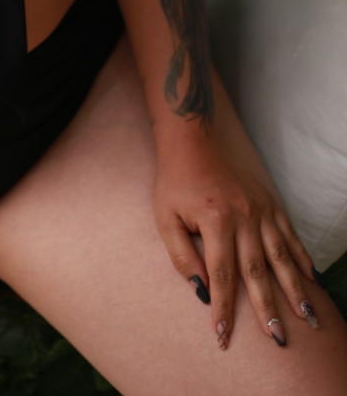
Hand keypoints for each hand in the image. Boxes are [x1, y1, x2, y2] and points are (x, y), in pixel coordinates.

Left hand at [151, 126, 320, 351]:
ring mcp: (261, 210)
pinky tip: (311, 279)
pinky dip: (301, 258)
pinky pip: (290, 235)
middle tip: (278, 340)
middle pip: (257, 273)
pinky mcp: (270, 202)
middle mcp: (244, 218)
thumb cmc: (175, 178)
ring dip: (294, 290)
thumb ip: (181, 254)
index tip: (223, 336)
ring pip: (281, 257)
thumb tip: (199, 290)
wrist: (194, 136)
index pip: (221, 277)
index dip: (223, 309)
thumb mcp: (165, 216)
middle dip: (267, 310)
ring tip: (307, 317)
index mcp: (215, 222)